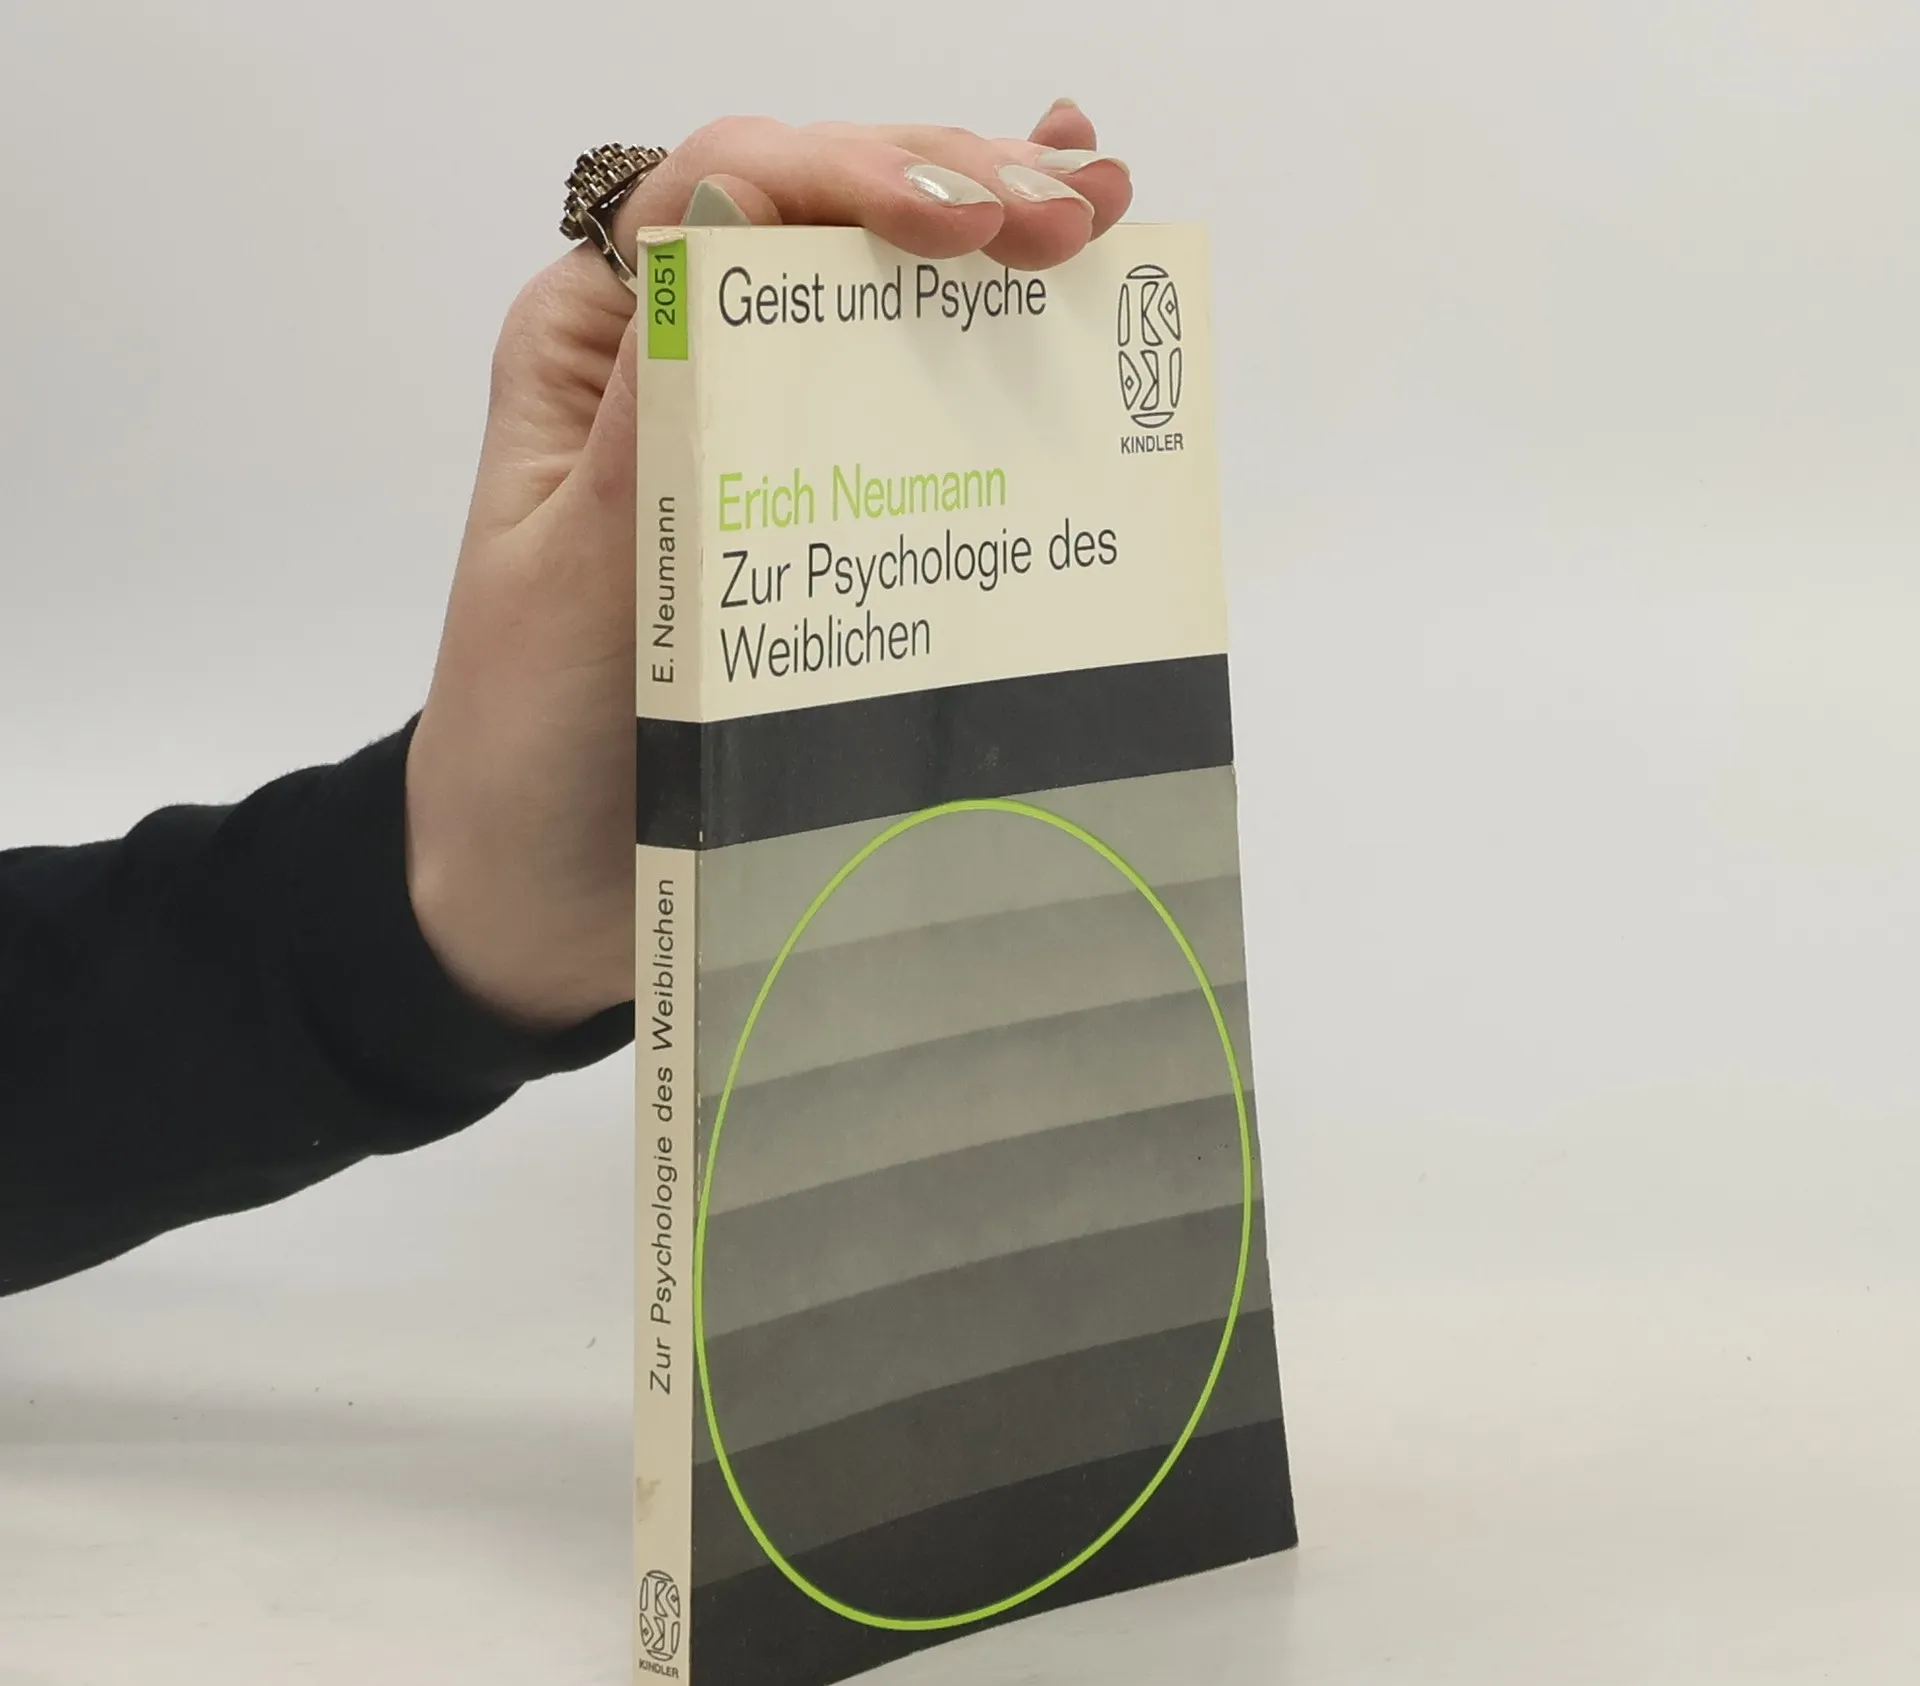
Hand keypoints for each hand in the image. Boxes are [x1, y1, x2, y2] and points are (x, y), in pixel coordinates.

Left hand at [404, 103, 1131, 1029]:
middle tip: (1077, 215)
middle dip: (949, 186)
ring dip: (984, 236)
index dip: (851, 175)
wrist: (541, 894)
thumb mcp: (573, 580)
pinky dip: (979, 333)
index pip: (721, 193)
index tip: (967, 226)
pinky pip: (898, 402)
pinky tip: (1057, 276)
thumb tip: (734, 205)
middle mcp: (675, 364)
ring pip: (868, 291)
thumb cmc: (527, 748)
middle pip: (814, 216)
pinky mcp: (810, 513)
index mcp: (594, 350)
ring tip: (1097, 216)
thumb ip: (653, 412)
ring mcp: (752, 435)